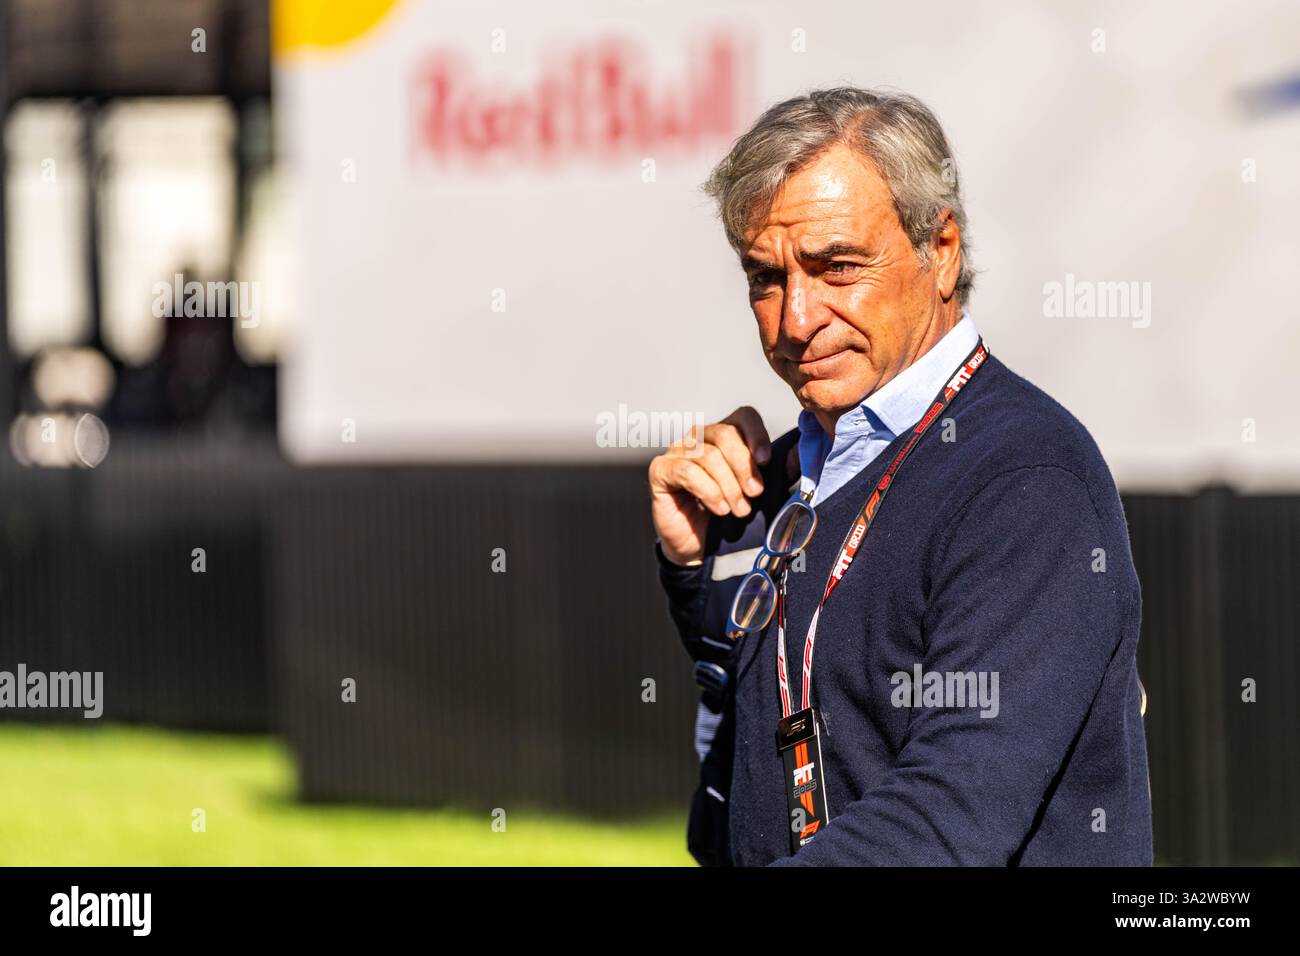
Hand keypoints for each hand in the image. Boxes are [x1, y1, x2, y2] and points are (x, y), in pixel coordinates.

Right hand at [648, 406, 771, 565]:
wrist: (696, 543)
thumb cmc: (726, 513)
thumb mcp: (756, 491)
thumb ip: (778, 471)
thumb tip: (801, 454)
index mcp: (723, 434)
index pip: (743, 416)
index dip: (757, 435)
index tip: (766, 461)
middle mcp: (698, 437)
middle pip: (725, 434)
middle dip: (744, 466)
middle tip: (755, 493)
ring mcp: (677, 451)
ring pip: (708, 455)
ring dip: (729, 486)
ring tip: (739, 510)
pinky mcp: (660, 470)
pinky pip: (688, 472)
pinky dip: (709, 492)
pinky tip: (720, 508)